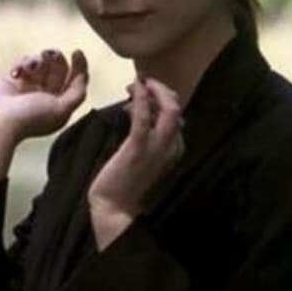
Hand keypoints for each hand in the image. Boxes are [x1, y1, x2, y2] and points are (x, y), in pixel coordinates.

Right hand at [0, 48, 89, 142]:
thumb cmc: (29, 118)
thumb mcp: (62, 108)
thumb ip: (77, 92)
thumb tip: (83, 73)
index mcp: (59, 105)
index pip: (74, 81)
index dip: (80, 65)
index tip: (77, 52)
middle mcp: (44, 96)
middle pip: (59, 68)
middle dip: (56, 58)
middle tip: (49, 55)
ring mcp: (28, 87)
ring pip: (41, 62)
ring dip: (38, 60)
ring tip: (30, 67)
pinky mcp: (12, 79)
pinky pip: (23, 62)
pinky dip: (22, 63)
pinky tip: (16, 72)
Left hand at [86, 76, 183, 246]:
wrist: (115, 208)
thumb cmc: (125, 183)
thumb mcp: (142, 156)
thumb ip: (146, 136)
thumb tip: (140, 113)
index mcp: (174, 149)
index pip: (175, 116)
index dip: (161, 99)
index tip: (142, 94)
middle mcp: (172, 147)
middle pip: (176, 108)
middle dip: (161, 90)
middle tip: (142, 82)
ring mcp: (158, 148)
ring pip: (168, 109)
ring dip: (154, 90)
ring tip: (136, 83)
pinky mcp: (138, 148)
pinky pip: (144, 117)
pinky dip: (142, 98)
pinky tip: (136, 88)